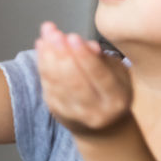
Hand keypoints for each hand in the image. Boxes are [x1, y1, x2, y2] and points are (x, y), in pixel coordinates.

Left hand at [35, 21, 133, 139]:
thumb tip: (88, 45)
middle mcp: (97, 111)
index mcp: (117, 98)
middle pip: (75, 82)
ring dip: (48, 58)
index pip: (100, 76)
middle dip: (63, 55)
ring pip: (58, 85)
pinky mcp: (58, 112)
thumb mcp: (118, 73)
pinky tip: (42, 47)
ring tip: (45, 36)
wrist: (104, 127)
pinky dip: (42, 65)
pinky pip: (48, 87)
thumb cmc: (111, 90)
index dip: (84, 56)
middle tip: (54, 34)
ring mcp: (76, 114)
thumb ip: (103, 58)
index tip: (72, 37)